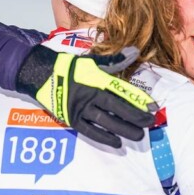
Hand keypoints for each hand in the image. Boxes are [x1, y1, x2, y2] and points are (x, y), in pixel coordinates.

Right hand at [15, 44, 156, 148]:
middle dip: (135, 116)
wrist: (41, 75)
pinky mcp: (72, 120)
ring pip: (106, 121)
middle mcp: (90, 95)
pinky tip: (117, 143)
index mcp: (97, 80)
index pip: (122, 91)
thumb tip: (135, 52)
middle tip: (150, 123)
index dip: (138, 99)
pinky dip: (104, 138)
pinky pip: (90, 131)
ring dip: (124, 129)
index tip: (152, 106)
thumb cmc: (70, 67)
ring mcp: (80, 109)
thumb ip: (114, 60)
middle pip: (117, 108)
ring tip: (139, 135)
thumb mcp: (92, 61)